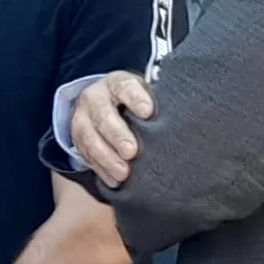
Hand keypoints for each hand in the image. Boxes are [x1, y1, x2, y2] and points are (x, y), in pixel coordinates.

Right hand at [69, 71, 154, 188]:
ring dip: (107, 157)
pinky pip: (86, 156)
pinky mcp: (78, 140)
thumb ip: (160, 102)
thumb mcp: (146, 94)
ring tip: (123, 174)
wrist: (105, 105)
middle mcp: (95, 98)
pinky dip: (101, 169)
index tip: (148, 112)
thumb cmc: (136, 102)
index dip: (135, 98)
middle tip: (132, 152)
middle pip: (103, 115)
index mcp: (116, 83)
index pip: (124, 86)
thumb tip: (186, 118)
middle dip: (117, 135)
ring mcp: (82, 119)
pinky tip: (115, 181)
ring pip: (90, 138)